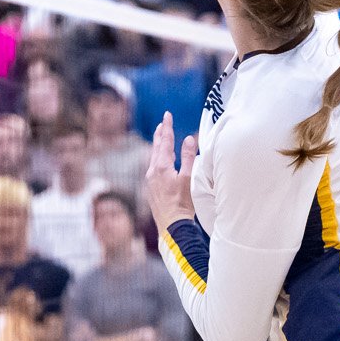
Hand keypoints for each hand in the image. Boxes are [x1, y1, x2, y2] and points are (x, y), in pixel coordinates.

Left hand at [145, 114, 196, 229]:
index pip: (165, 141)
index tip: (167, 115)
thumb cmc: (182, 203)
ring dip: (158, 146)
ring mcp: (150, 181)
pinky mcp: (152, 189)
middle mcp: (153, 172)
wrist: (171, 226)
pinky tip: (162, 162)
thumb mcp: (188, 178)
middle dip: (160, 134)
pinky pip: (154, 168)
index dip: (167, 127)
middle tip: (163, 123)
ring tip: (161, 138)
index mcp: (162, 166)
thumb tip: (189, 138)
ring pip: (154, 158)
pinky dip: (158, 159)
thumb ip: (188, 157)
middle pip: (156, 148)